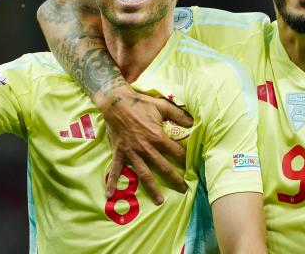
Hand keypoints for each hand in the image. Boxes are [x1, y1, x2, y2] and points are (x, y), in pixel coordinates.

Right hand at [99, 86, 193, 204]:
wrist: (116, 102)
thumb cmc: (140, 103)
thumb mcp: (162, 105)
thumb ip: (178, 114)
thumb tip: (194, 121)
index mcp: (157, 137)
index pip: (176, 152)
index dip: (186, 159)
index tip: (194, 166)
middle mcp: (146, 148)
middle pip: (163, 167)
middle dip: (175, 179)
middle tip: (184, 190)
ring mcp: (132, 152)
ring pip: (144, 174)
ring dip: (152, 188)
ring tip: (159, 202)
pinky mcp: (119, 152)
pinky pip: (116, 170)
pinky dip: (112, 183)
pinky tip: (110, 196)